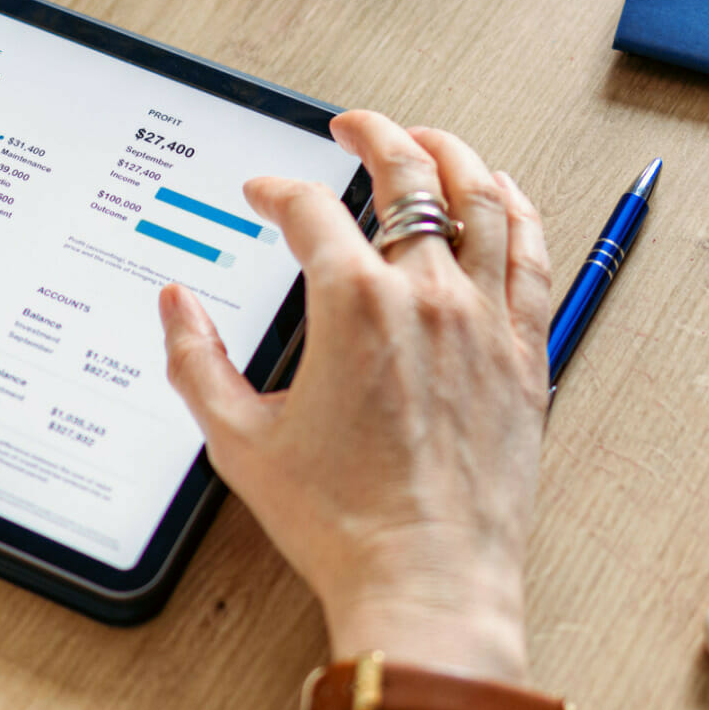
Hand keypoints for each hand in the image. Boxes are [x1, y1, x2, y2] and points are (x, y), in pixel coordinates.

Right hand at [157, 111, 550, 682]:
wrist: (426, 583)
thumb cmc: (342, 522)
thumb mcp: (239, 440)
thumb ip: (196, 360)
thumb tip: (175, 306)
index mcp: (353, 306)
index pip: (310, 211)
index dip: (277, 191)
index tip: (264, 193)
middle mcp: (426, 296)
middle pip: (408, 176)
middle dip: (373, 135)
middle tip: (352, 126)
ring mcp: (484, 320)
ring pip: (482, 199)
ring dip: (450, 154)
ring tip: (428, 139)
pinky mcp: (526, 353)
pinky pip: (534, 255)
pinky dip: (518, 208)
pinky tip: (503, 193)